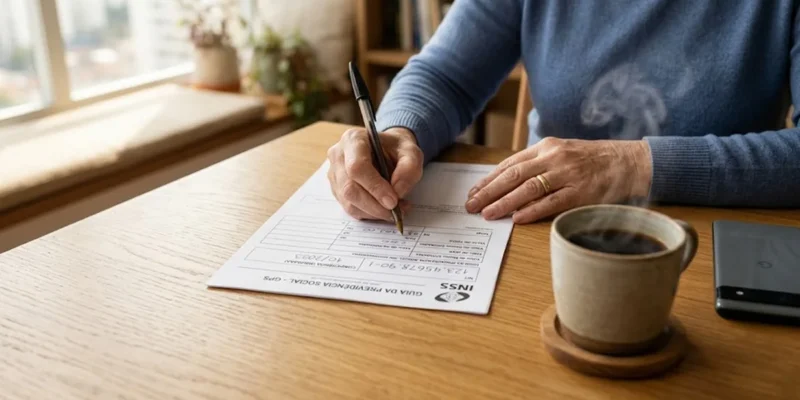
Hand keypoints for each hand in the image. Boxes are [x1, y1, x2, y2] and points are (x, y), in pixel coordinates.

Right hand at [327, 127, 422, 219]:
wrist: (387, 151)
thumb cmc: (396, 149)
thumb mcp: (411, 152)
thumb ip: (409, 169)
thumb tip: (397, 192)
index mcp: (353, 140)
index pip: (357, 167)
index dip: (374, 187)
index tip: (393, 201)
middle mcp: (338, 156)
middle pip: (350, 188)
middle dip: (375, 205)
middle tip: (396, 210)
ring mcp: (335, 174)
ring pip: (349, 202)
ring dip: (374, 212)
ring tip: (395, 209)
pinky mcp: (337, 190)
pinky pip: (350, 208)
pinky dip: (369, 213)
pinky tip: (384, 208)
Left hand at [465, 137, 651, 223]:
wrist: (628, 162)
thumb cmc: (591, 160)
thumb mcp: (561, 152)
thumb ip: (536, 164)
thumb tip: (506, 182)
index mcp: (546, 147)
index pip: (510, 164)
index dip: (489, 179)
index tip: (474, 192)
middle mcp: (554, 158)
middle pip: (513, 176)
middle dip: (489, 192)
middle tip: (471, 205)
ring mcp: (567, 174)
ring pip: (528, 189)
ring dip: (504, 202)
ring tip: (488, 214)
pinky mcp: (581, 192)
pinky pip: (551, 202)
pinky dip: (532, 210)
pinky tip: (516, 218)